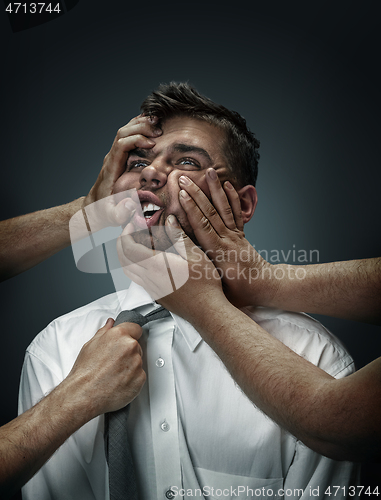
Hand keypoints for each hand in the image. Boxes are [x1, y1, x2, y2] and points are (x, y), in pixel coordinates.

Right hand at [64, 319, 145, 416]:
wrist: (84, 394)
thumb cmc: (85, 372)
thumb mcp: (90, 345)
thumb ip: (104, 332)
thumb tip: (110, 324)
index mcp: (119, 335)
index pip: (136, 328)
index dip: (131, 334)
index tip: (129, 339)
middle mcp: (130, 346)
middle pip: (136, 346)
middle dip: (128, 352)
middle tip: (114, 362)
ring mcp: (137, 363)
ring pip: (138, 361)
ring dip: (130, 366)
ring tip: (114, 373)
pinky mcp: (140, 378)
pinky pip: (140, 376)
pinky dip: (132, 379)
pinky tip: (119, 382)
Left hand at [83, 114, 161, 228]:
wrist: (94, 208)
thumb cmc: (104, 211)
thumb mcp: (110, 216)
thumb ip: (119, 213)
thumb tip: (129, 205)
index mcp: (111, 168)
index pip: (121, 144)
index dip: (136, 140)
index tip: (152, 145)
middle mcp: (111, 158)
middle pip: (122, 132)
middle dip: (141, 127)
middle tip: (159, 130)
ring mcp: (114, 156)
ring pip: (124, 131)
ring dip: (140, 125)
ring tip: (158, 123)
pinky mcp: (119, 157)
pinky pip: (127, 136)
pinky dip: (138, 128)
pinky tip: (150, 126)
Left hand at [116, 215, 224, 322]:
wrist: (207, 310)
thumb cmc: (205, 284)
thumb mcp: (196, 254)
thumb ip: (179, 236)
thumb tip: (169, 220)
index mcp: (156, 265)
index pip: (128, 248)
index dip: (125, 235)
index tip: (131, 225)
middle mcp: (149, 278)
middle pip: (123, 259)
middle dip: (121, 243)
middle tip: (128, 232)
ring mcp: (151, 288)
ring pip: (128, 270)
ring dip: (125, 256)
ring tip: (134, 245)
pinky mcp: (155, 295)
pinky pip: (137, 279)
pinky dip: (134, 266)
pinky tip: (146, 261)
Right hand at [177, 171, 276, 307]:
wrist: (266, 286)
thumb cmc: (241, 291)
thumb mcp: (216, 285)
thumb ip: (200, 271)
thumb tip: (181, 263)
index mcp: (218, 252)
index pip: (202, 226)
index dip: (191, 209)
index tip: (181, 195)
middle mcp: (227, 240)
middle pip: (210, 212)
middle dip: (196, 193)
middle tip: (184, 178)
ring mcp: (235, 235)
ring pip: (224, 208)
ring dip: (215, 189)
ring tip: (209, 172)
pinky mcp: (241, 234)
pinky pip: (236, 213)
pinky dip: (232, 198)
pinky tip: (228, 185)